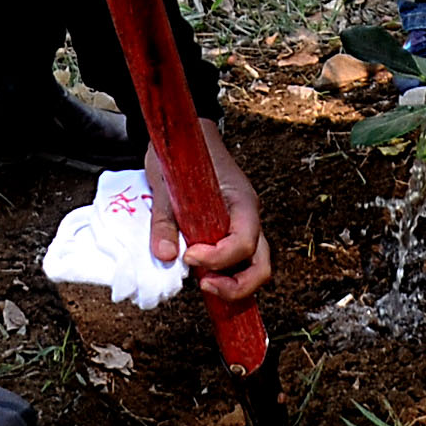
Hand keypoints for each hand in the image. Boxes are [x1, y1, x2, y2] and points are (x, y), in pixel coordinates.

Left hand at [147, 119, 271, 301]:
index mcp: (242, 201)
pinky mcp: (232, 233)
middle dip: (237, 285)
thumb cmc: (182, 157)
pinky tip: (204, 278)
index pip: (243, 242)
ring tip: (203, 284)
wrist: (188, 139)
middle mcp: (249, 218)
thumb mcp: (166, 185)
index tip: (188, 256)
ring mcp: (243, 227)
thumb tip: (165, 256)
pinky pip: (238, 262)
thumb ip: (165, 221)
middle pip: (260, 264)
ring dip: (233, 284)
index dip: (219, 258)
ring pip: (254, 267)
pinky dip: (226, 276)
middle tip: (204, 286)